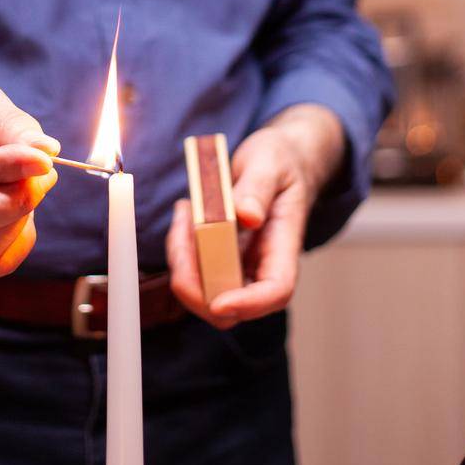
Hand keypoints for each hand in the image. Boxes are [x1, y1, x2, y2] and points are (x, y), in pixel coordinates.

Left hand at [166, 105, 345, 329]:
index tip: (219, 302)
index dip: (248, 304)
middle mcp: (262, 264)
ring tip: (185, 211)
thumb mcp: (270, 162)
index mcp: (284, 246)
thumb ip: (258, 188)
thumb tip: (247, 216)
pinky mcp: (220, 255)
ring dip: (183, 260)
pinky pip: (193, 268)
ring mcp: (240, 263)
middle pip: (231, 305)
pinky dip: (180, 248)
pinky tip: (185, 212)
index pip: (276, 290)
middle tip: (184, 230)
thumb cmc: (280, 161)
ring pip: (204, 290)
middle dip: (196, 284)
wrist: (277, 159)